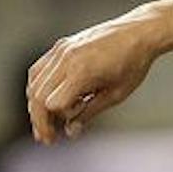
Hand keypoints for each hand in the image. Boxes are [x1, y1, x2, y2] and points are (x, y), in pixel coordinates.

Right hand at [24, 7, 169, 143]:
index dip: (54, 122)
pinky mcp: (60, 46)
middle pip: (37, 95)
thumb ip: (90, 112)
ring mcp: (60, 50)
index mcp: (81, 72)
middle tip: (47, 138)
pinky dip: (38, 88)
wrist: (138, 33)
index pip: (52, 104)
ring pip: (34, 83)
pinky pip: (39, 70)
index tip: (60, 135)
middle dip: (39, 120)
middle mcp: (66, 59)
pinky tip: (47, 102)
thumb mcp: (116, 94)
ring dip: (35, 105)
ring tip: (46, 124)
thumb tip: (70, 131)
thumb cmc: (133, 65)